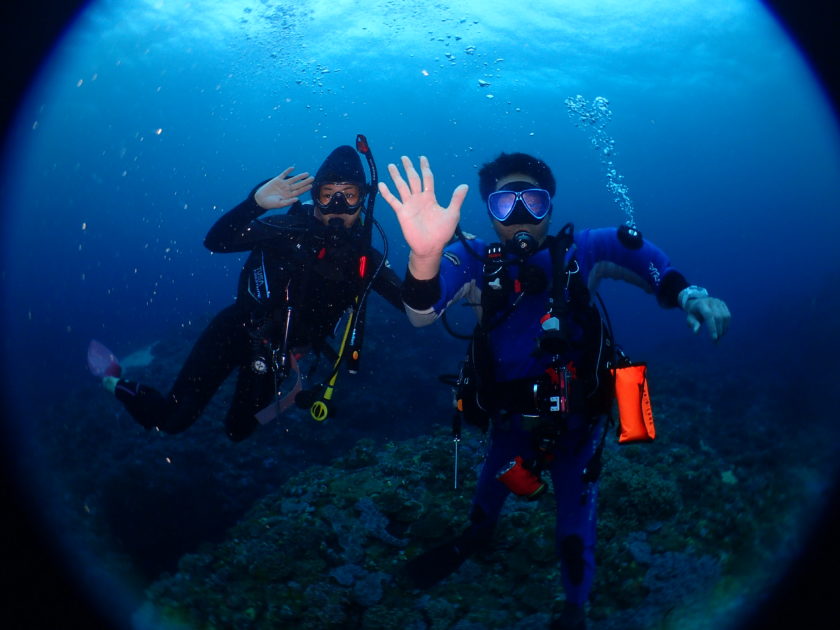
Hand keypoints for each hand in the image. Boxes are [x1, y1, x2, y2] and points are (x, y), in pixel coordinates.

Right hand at [254, 167, 313, 209]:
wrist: (260, 199)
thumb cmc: (270, 204)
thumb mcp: (280, 204)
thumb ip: (288, 202)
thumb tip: (297, 199)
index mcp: (289, 195)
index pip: (299, 191)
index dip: (305, 188)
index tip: (311, 185)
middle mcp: (287, 189)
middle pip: (298, 185)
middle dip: (305, 181)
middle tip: (313, 178)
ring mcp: (283, 184)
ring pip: (293, 179)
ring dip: (300, 176)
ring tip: (307, 173)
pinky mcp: (277, 180)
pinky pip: (283, 174)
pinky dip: (288, 171)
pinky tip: (293, 168)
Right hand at [378, 155, 467, 279]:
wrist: (430, 246)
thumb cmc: (442, 232)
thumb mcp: (452, 214)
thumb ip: (456, 199)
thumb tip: (464, 185)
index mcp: (430, 197)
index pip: (427, 178)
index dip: (425, 168)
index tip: (422, 158)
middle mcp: (419, 198)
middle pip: (413, 179)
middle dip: (409, 168)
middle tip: (404, 157)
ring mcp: (409, 205)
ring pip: (401, 186)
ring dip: (396, 176)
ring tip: (391, 165)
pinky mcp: (402, 213)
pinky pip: (393, 201)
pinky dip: (386, 193)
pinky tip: (381, 185)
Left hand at [685, 296, 730, 340]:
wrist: (698, 302)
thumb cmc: (693, 313)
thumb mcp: (690, 318)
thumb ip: (693, 324)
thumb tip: (696, 332)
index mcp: (701, 304)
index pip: (709, 315)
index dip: (712, 327)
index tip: (714, 338)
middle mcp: (711, 301)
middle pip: (718, 317)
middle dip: (718, 330)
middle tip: (716, 341)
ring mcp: (718, 302)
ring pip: (725, 317)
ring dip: (723, 329)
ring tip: (719, 337)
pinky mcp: (723, 304)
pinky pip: (728, 316)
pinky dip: (726, 325)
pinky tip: (723, 331)